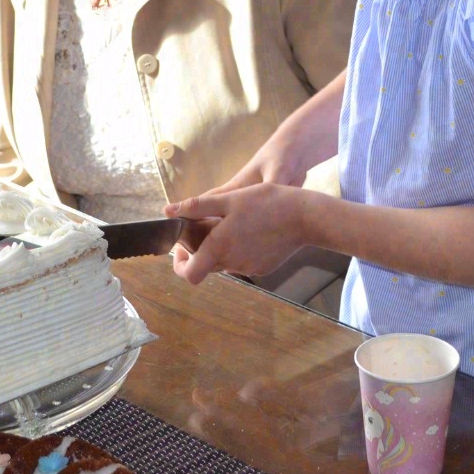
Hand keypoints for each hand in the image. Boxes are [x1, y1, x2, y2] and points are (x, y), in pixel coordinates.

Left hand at [166, 182, 315, 284]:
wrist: (306, 216)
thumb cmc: (268, 203)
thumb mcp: (230, 199)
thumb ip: (197, 207)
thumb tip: (167, 211)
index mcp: (219, 247)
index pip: (189, 274)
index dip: (180, 264)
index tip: (183, 247)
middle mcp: (232, 263)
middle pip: (206, 265)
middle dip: (202, 249)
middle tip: (209, 225)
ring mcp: (249, 267)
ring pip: (225, 262)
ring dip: (222, 248)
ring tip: (235, 223)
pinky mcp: (263, 267)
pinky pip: (243, 261)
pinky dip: (241, 249)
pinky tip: (254, 230)